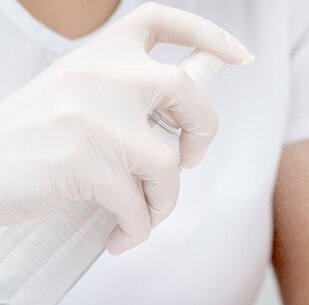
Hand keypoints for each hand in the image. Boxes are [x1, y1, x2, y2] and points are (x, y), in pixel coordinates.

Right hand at [0, 2, 252, 253]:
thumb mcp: (76, 98)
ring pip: (167, 165)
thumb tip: (180, 122)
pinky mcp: (84, 161)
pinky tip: (121, 239)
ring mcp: (94, 116)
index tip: (240, 55)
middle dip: (204, 131)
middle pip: (186, 91)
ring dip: (163, 203)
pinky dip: (138, 230)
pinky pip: (139, 205)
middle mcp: (100, 74)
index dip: (207, 34)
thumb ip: (122, 98)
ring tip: (142, 219)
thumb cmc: (29, 142)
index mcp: (98, 54)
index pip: (160, 21)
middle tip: (190, 161)